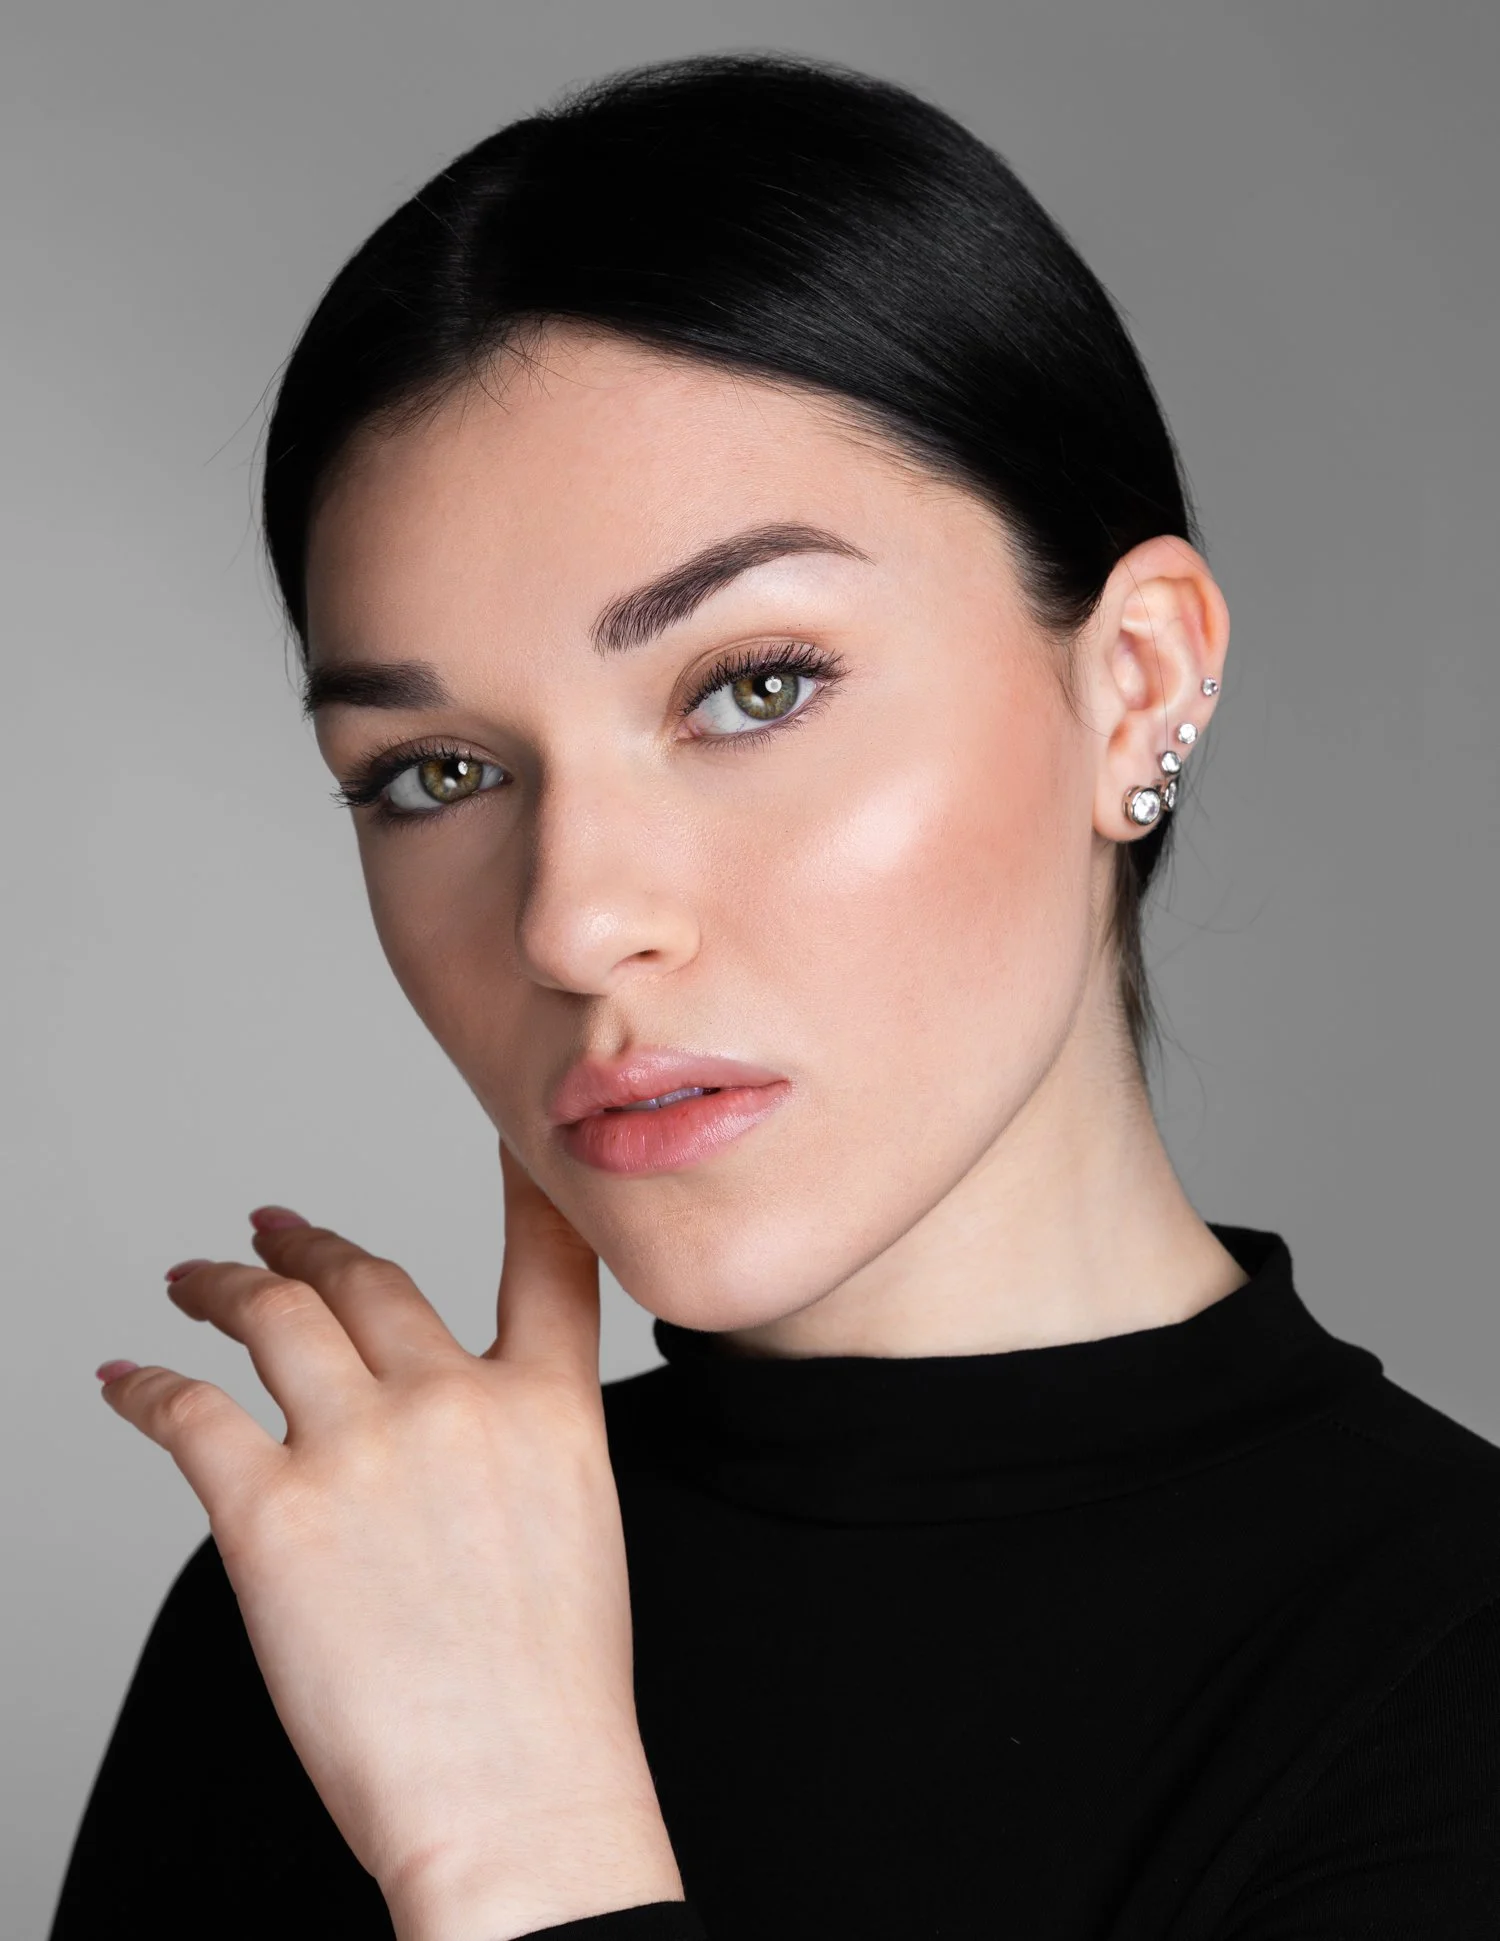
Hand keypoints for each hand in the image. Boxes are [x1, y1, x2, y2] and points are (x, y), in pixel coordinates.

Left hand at [96, 1137, 683, 1940]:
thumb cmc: (551, 1696)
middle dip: (311, 1247)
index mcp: (549, 1408)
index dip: (520, 1176)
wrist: (517, 1799)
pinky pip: (189, 1414)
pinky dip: (146, 1388)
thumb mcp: (577, 1529)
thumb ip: (518, 1443)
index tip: (505, 1127)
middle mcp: (456, 1401)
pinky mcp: (271, 1515)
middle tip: (276, 1233)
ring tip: (195, 1282)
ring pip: (274, 1318)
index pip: (545, 1255)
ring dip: (223, 1288)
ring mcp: (361, 1450)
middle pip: (369, 1278)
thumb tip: (453, 1419)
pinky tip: (127, 1379)